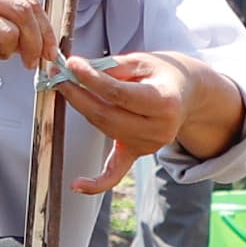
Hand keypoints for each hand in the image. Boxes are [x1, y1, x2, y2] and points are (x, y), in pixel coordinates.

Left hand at [62, 51, 193, 193]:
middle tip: (59, 77)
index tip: (71, 65)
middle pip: (107, 115)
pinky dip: (96, 182)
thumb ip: (112, 67)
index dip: (92, 80)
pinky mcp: (138, 153)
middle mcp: (159, 129)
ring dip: (82, 110)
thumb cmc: (163, 74)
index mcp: (164, 102)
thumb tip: (79, 70)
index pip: (119, 94)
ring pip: (105, 129)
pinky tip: (76, 185)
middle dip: (79, 95)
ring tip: (66, 88)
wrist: (186, 94)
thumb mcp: (143, 62)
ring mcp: (149, 145)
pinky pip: (116, 172)